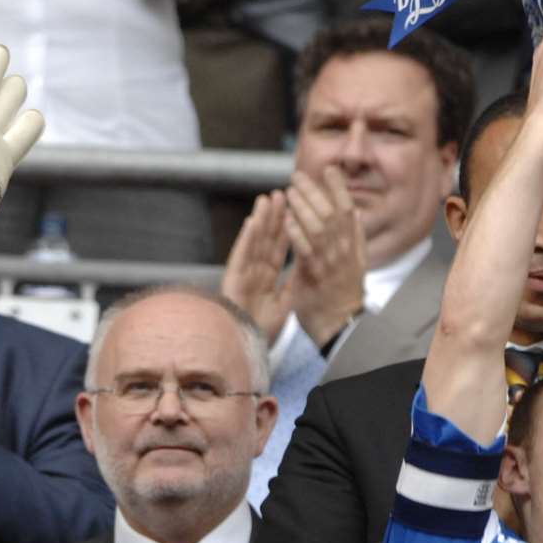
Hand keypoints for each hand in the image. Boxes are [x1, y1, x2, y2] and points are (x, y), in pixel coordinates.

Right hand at [221, 192, 292, 341]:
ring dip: (260, 220)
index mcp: (268, 278)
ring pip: (254, 243)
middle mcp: (254, 273)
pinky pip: (241, 257)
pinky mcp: (233, 281)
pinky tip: (252, 223)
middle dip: (274, 217)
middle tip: (281, 193)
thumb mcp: (285, 303)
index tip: (295, 208)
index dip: (286, 228)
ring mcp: (243, 275)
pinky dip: (247, 239)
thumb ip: (294, 282)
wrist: (246, 349)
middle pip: (266, 240)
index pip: (279, 248)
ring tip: (267, 199)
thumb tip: (309, 262)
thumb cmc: (262, 330)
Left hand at [285, 168, 366, 349]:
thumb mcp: (357, 263)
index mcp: (354, 246)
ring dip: (303, 208)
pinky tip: (286, 220)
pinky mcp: (315, 276)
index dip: (338, 189)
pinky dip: (297, 233)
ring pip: (318, 228)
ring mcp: (331, 263)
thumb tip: (353, 213)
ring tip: (290, 191)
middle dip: (315, 192)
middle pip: (331, 214)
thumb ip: (355, 238)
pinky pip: (305, 251)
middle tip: (298, 175)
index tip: (329, 170)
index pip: (347, 210)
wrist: (340, 326)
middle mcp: (344, 251)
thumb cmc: (344, 294)